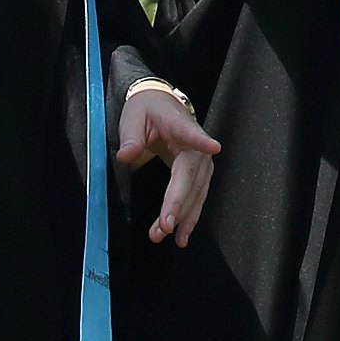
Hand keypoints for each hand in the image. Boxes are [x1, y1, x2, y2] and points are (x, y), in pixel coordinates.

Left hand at [118, 84, 220, 246]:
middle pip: (191, 175)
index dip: (202, 141)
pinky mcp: (198, 174)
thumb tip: (126, 155)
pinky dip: (189, 217)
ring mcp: (201, 160)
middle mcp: (196, 145)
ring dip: (183, 216)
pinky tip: (182, 235)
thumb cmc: (147, 110)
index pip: (191, 133)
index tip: (213, 147)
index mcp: (180, 124)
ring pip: (196, 191)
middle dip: (179, 202)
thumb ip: (131, 136)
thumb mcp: (133, 117)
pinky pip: (196, 197)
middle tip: (165, 225)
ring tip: (166, 235)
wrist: (160, 105)